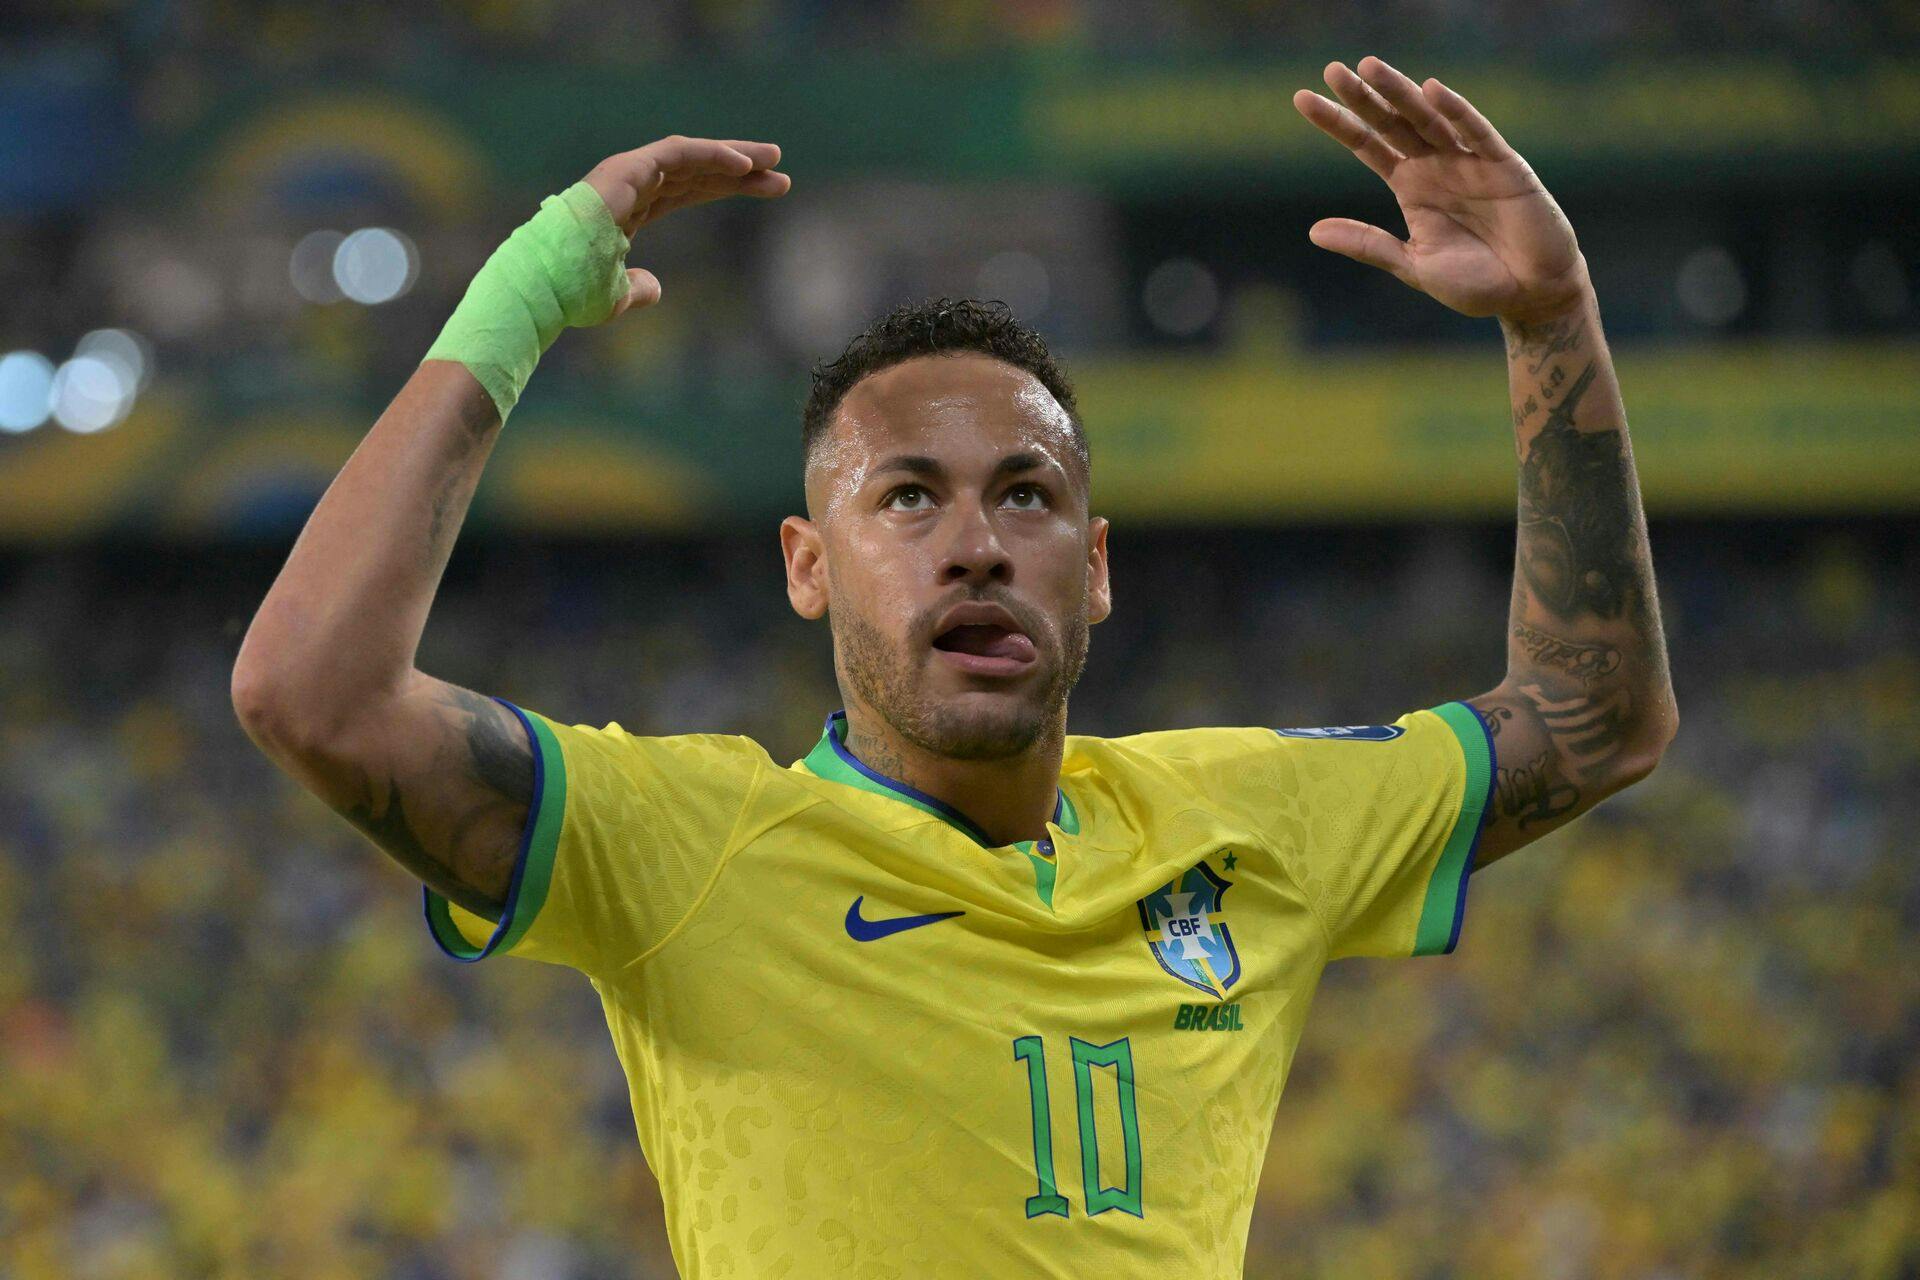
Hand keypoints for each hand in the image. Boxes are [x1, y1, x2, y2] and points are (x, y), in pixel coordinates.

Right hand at [582, 136, 790, 316]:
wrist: (545, 283)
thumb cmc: (573, 293)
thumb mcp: (616, 297)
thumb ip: (638, 289)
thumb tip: (656, 288)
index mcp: (631, 210)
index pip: (688, 191)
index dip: (726, 188)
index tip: (767, 189)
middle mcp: (633, 186)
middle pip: (697, 171)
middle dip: (740, 170)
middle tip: (780, 172)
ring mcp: (628, 174)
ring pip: (692, 157)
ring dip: (735, 157)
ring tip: (774, 159)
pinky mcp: (626, 168)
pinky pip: (677, 154)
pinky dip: (711, 155)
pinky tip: (743, 165)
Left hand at [1293, 59, 1587, 323]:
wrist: (1529, 295)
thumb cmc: (1475, 282)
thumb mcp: (1412, 264)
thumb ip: (1368, 244)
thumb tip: (1313, 232)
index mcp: (1411, 185)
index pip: (1367, 145)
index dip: (1338, 123)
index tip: (1302, 99)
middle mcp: (1436, 165)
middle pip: (1392, 123)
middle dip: (1364, 97)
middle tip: (1333, 70)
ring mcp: (1469, 162)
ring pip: (1429, 119)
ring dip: (1401, 93)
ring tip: (1370, 68)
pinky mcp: (1505, 166)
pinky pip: (1477, 133)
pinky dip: (1456, 112)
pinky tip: (1432, 91)